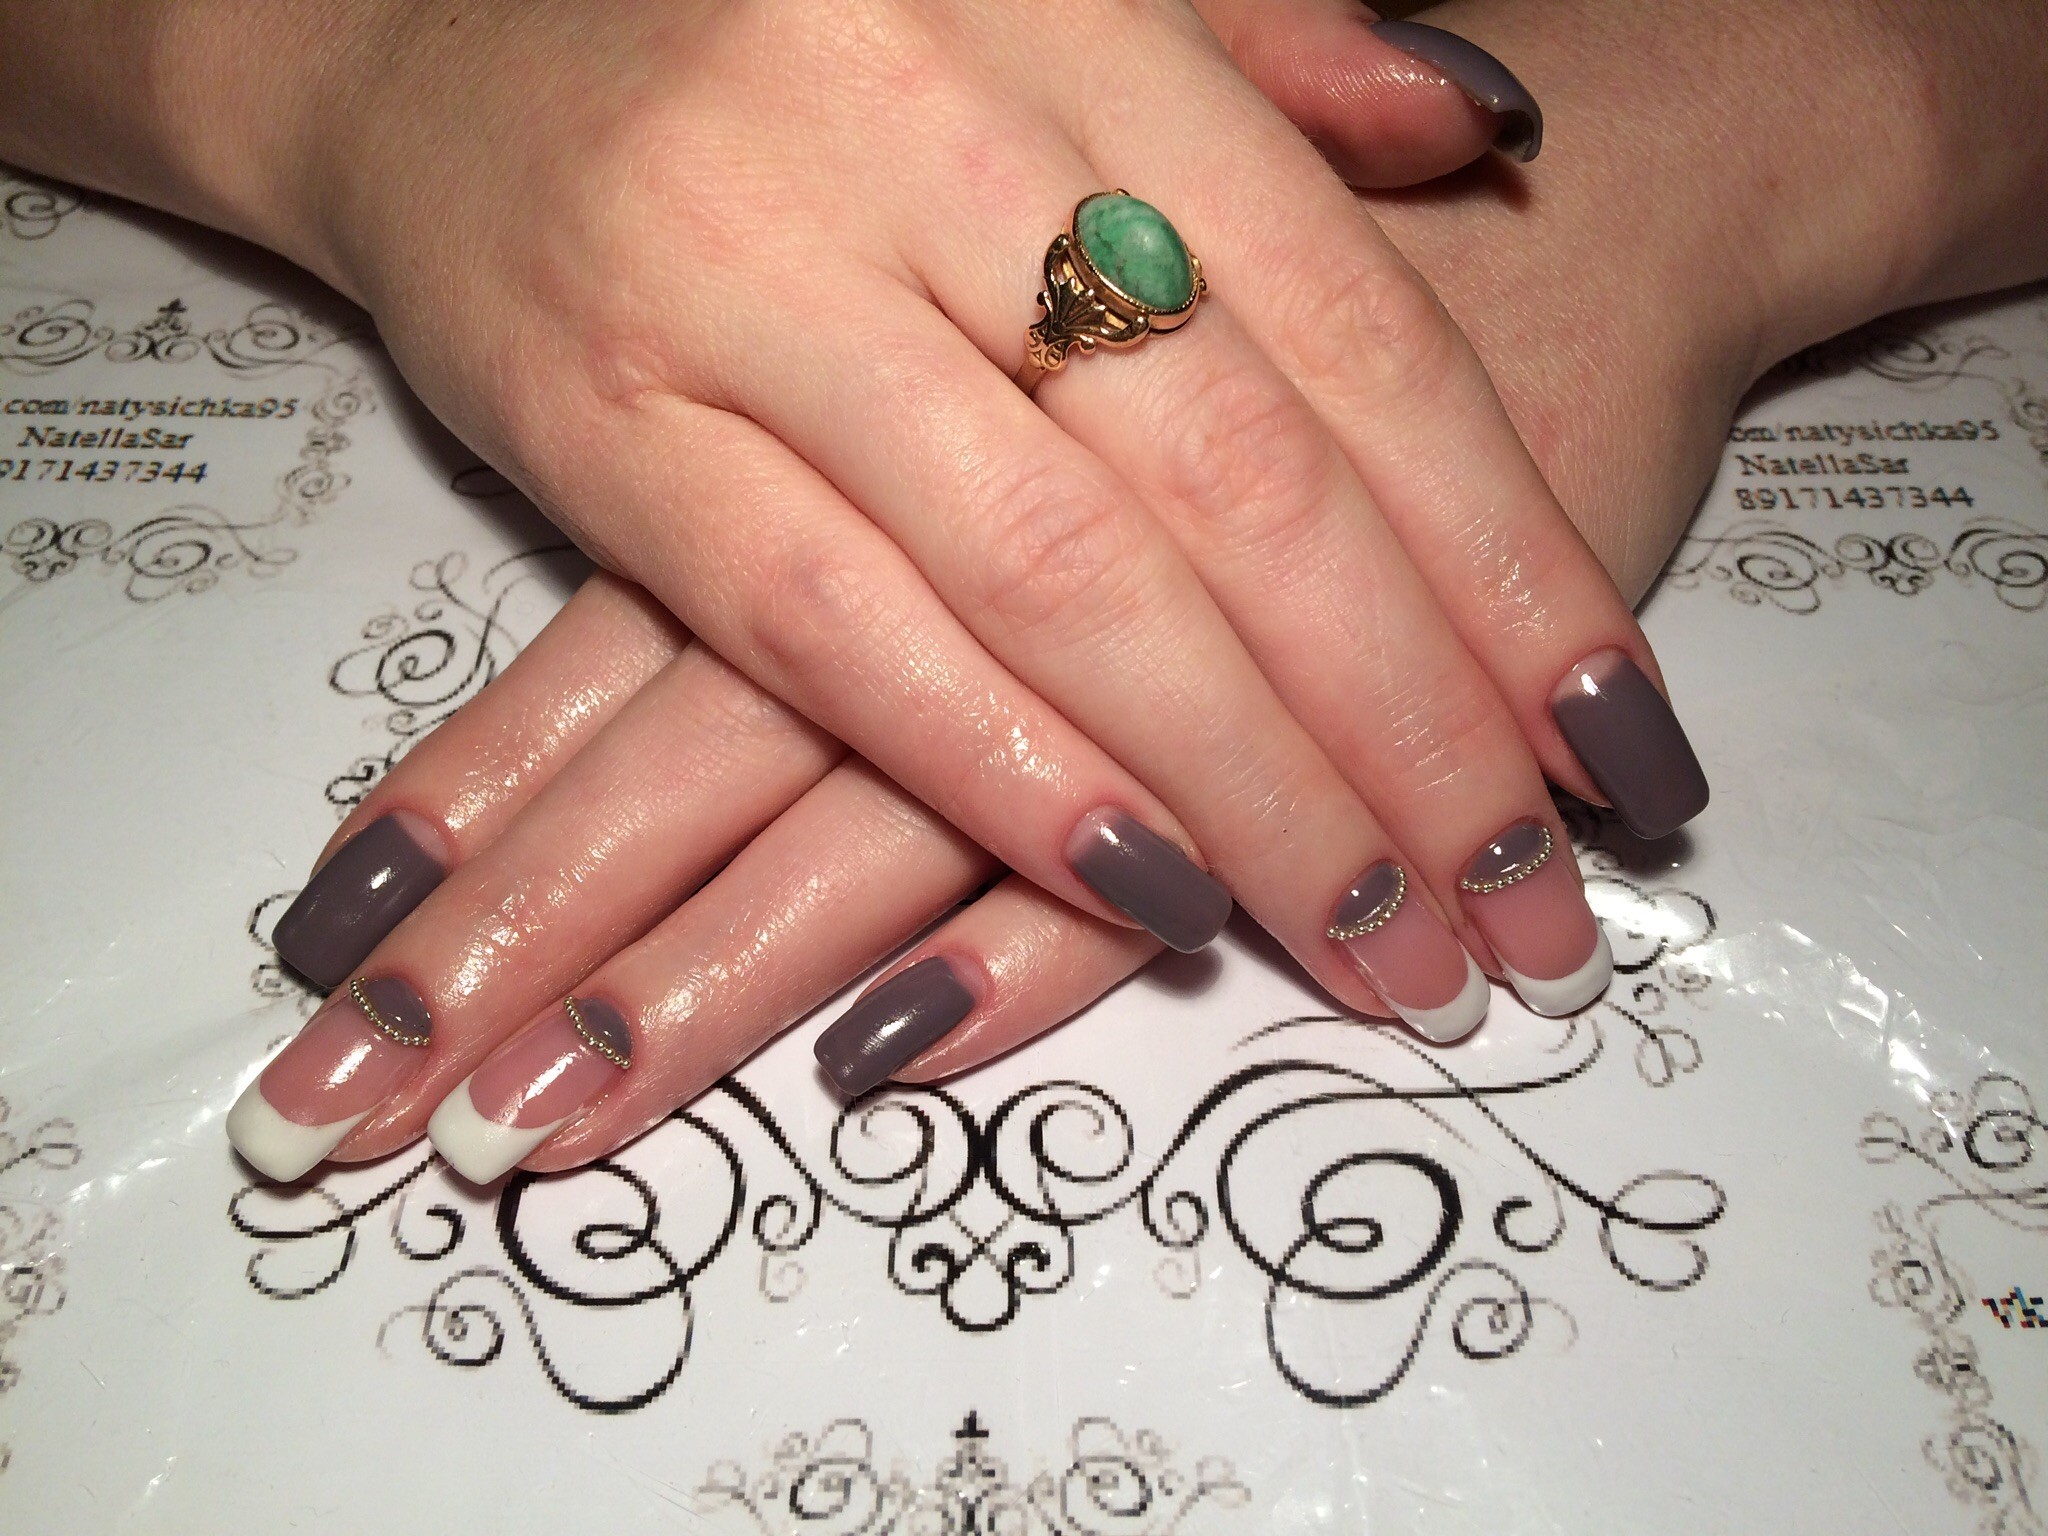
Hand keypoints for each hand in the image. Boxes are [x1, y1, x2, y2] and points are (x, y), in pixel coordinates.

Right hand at [166, 0, 1680, 1033]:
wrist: (437, 17)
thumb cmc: (797, 27)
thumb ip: (1274, 64)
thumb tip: (1486, 136)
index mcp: (1078, 17)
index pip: (1354, 334)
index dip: (1501, 559)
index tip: (1607, 743)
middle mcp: (927, 130)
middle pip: (1233, 483)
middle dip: (1399, 725)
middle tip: (1515, 905)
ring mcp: (743, 276)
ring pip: (1052, 580)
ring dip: (1242, 791)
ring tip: (1378, 938)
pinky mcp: (595, 422)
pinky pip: (827, 632)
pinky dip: (999, 774)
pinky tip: (1148, 890)